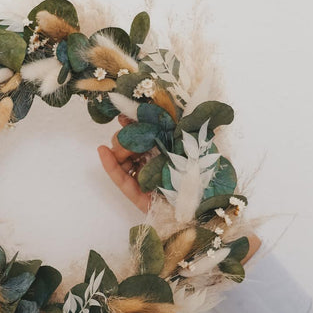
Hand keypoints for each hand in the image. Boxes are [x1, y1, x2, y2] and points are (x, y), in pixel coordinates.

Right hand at [98, 115, 261, 263]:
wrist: (211, 210)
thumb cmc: (209, 177)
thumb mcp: (203, 144)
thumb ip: (195, 126)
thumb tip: (180, 102)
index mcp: (170, 151)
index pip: (147, 134)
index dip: (135, 123)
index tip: (126, 114)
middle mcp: (157, 164)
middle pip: (133, 146)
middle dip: (126, 137)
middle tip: (127, 133)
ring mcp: (147, 180)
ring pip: (124, 160)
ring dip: (118, 149)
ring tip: (118, 146)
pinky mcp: (140, 198)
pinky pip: (123, 181)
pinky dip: (111, 167)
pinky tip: (102, 151)